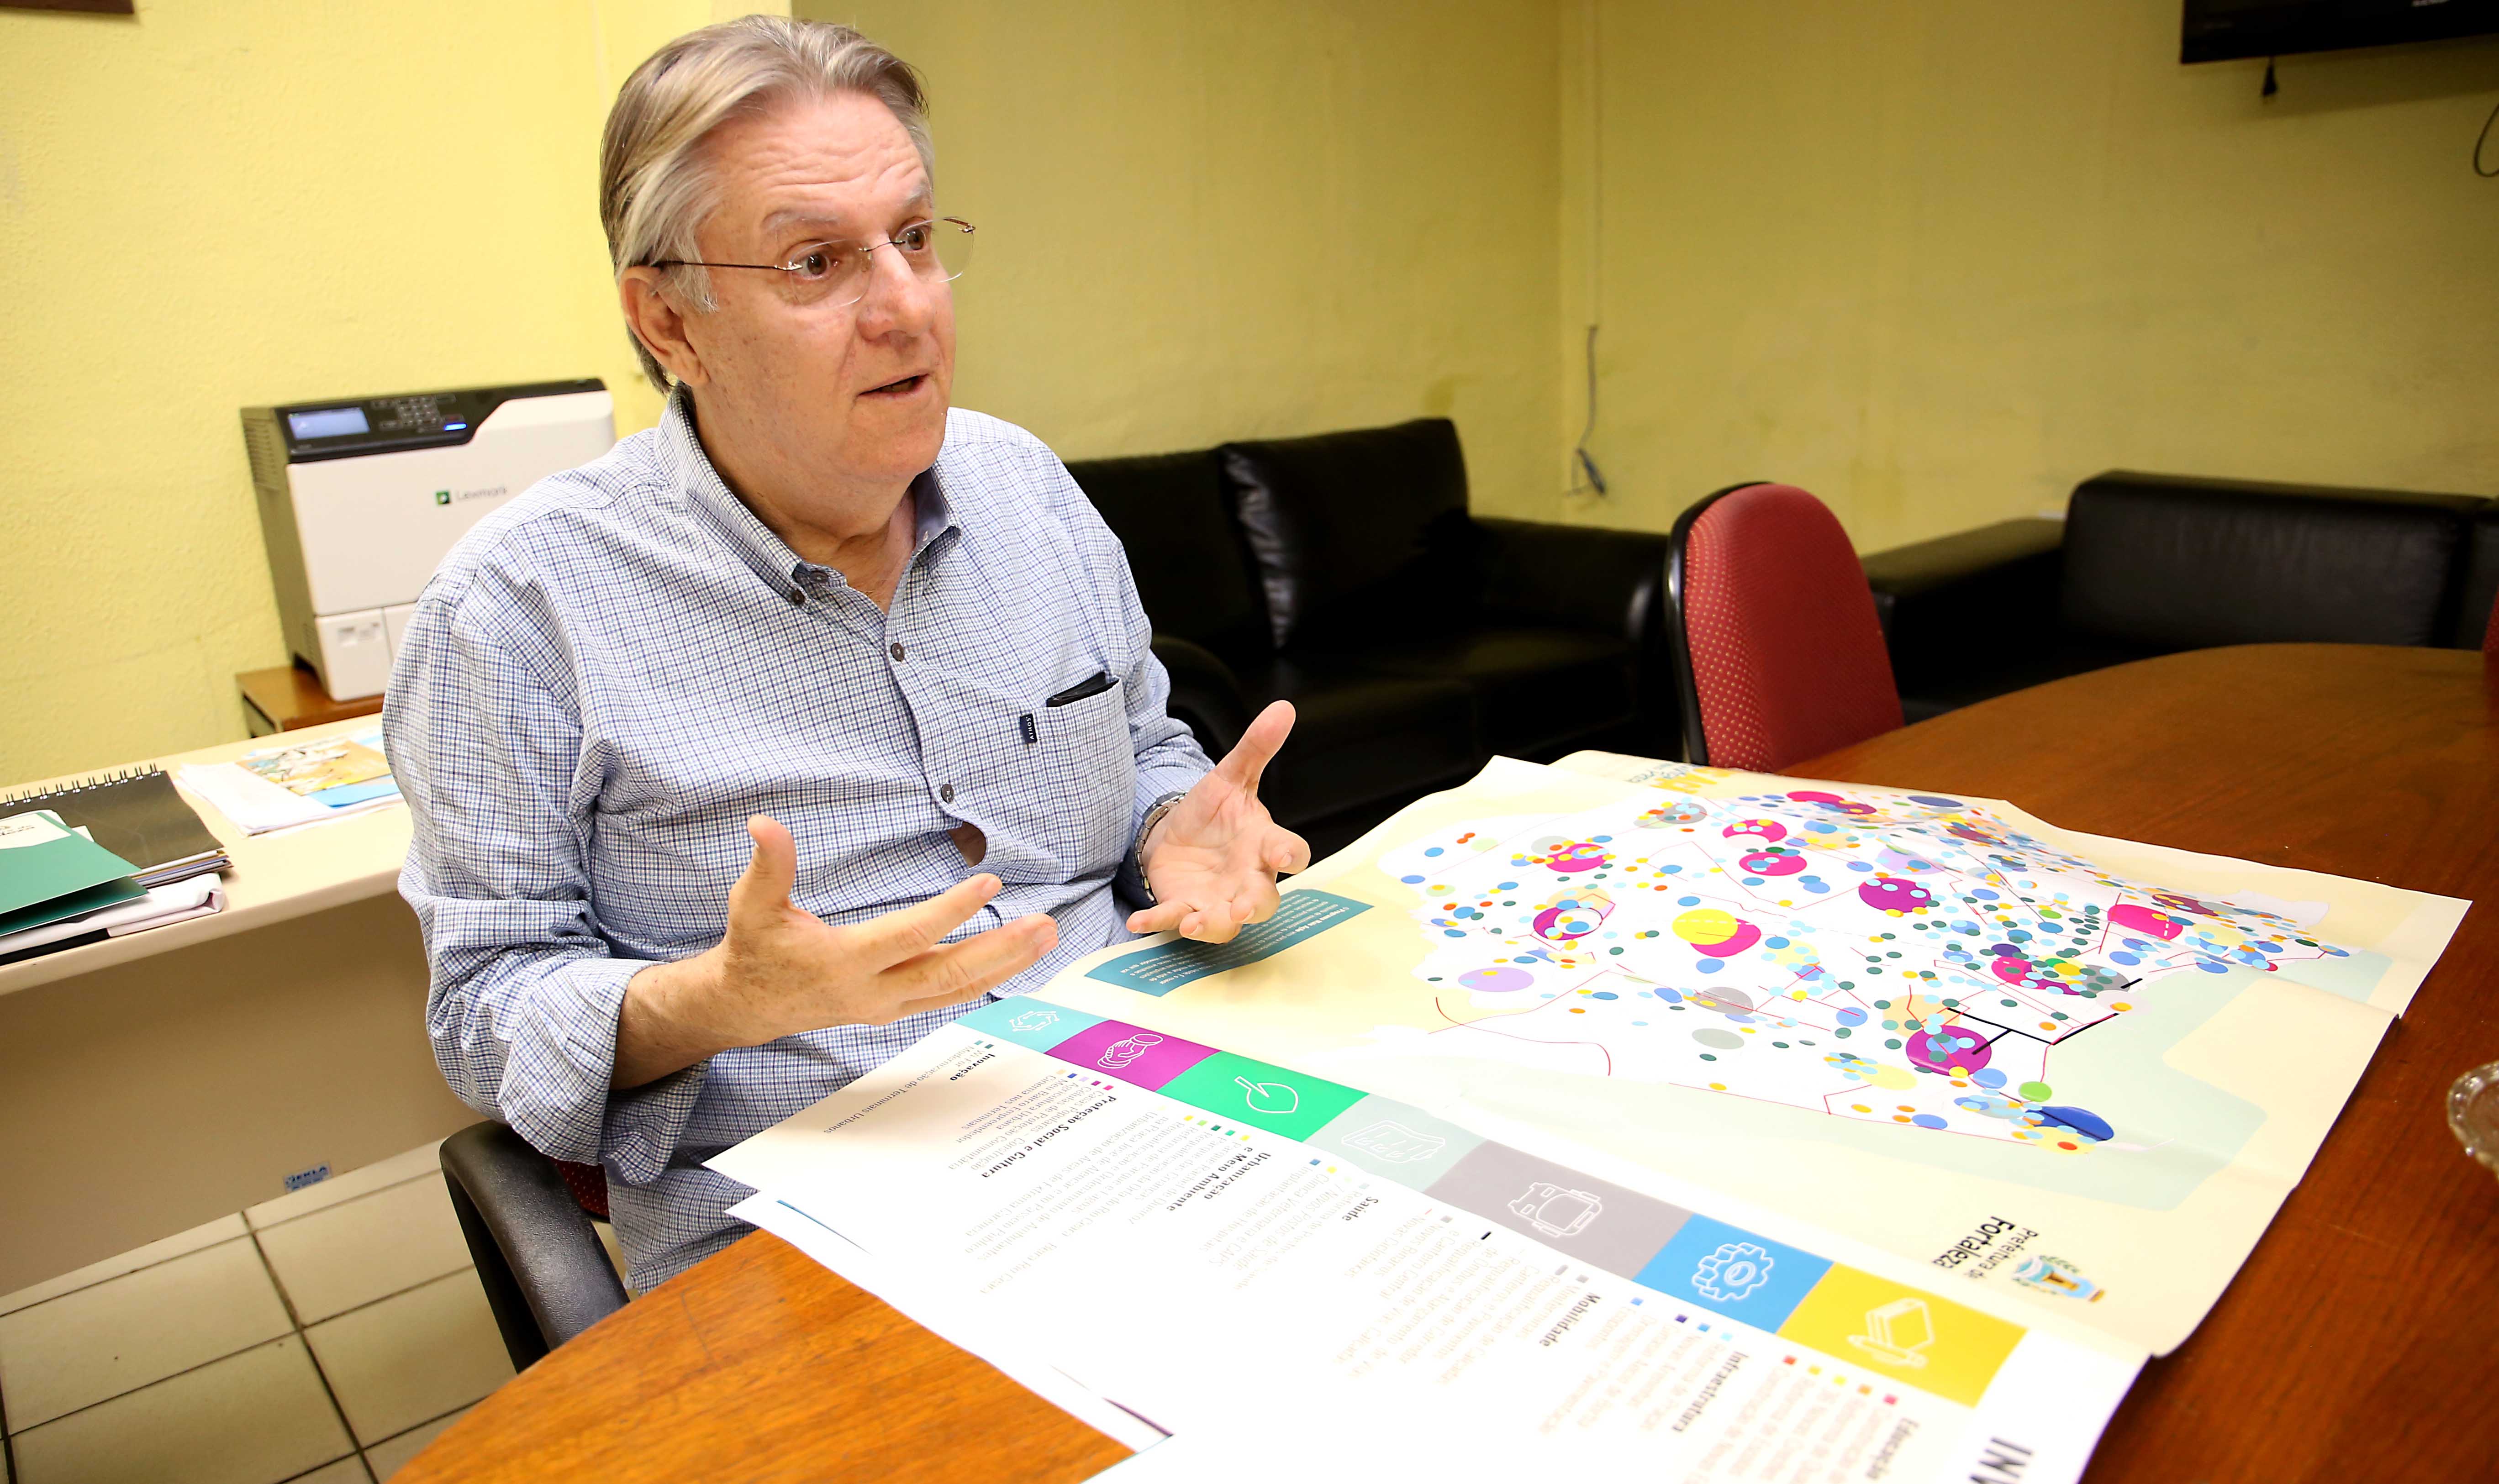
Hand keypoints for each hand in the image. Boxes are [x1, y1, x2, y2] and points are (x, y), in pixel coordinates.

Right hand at [614, 816, 1057, 1087]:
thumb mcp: (751, 905)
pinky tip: (1017, 956)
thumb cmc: (755, 950)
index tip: (989, 885)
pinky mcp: (895, 1009)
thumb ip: (768, 865)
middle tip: (1043, 925)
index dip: (949, 913)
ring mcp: (887, 1006)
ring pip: (956, 989)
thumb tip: (765, 823)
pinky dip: (987, 976)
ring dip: (1005, 964)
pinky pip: (949, 994)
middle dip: (1000, 950)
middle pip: (947, 973)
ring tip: (1046, 936)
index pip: (907, 937)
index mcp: (842, 962)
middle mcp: (872, 991)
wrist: (748, 1005)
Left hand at [1127, 700, 1310, 942]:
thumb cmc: (1215, 813)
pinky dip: (1157, 923)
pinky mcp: (1184, 906)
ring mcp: (1217, 899)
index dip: (1290, 856)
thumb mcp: (1230, 776)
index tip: (1284, 857)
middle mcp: (1245, 878)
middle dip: (1254, 906)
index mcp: (1263, 844)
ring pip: (1224, 923)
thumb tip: (1282, 708)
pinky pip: (1173, 919)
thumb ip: (1256, 748)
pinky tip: (1138, 922)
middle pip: (1263, 900)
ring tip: (1193, 925)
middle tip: (1243, 908)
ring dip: (1211, 926)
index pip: (1290, 852)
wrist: (1179, 834)